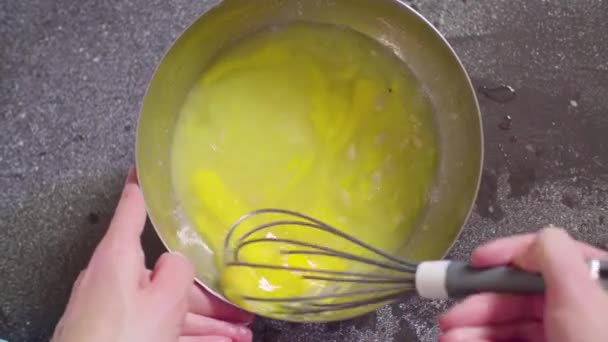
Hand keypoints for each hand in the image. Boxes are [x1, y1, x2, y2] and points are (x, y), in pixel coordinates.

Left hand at [51, 168, 253, 341]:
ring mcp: (118, 310)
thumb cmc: (122, 336)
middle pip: (166, 275)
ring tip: (242, 332)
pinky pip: (165, 330)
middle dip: (208, 293)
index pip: (131, 208)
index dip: (140, 186)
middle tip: (239, 302)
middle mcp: (115, 279)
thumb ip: (179, 271)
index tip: (141, 167)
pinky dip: (194, 335)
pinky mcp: (121, 334)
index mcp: (118, 257)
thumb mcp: (164, 298)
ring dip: (209, 321)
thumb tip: (179, 262)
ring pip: (171, 308)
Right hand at [439, 227, 607, 341]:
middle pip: (519, 295)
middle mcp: (577, 309)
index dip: (508, 254)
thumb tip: (535, 239)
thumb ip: (554, 255)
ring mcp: (562, 336)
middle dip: (479, 305)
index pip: (547, 255)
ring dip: (474, 329)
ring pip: (510, 325)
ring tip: (448, 338)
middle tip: (449, 318)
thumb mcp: (582, 297)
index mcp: (593, 284)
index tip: (476, 262)